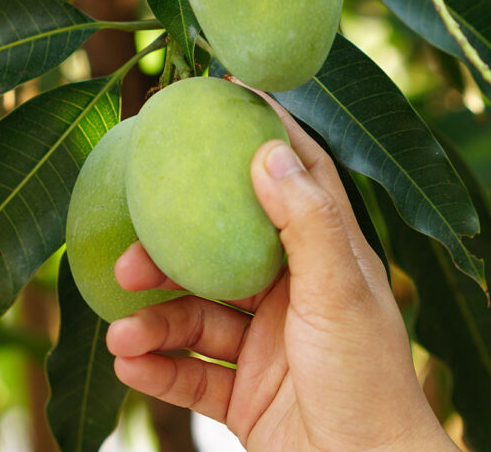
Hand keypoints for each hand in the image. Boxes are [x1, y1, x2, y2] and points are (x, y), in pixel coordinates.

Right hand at [107, 96, 456, 450]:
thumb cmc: (369, 385)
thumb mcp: (338, 295)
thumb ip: (305, 224)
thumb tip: (267, 150)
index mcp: (325, 261)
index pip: (294, 181)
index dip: (261, 136)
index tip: (220, 95)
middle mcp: (294, 297)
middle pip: (221, 256)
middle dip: (170, 257)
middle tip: (128, 260)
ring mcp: (267, 348)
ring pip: (196, 319)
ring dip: (155, 325)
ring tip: (122, 336)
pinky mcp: (246, 397)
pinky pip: (191, 375)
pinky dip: (158, 370)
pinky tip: (128, 365)